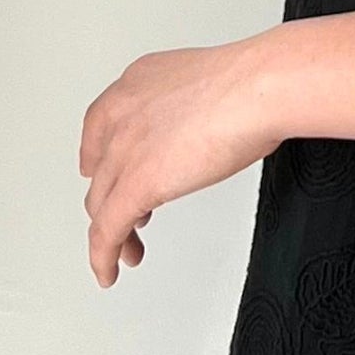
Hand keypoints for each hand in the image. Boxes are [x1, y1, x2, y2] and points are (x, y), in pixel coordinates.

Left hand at [79, 33, 287, 289]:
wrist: (256, 90)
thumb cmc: (251, 84)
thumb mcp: (207, 86)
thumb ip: (191, 110)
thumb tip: (208, 129)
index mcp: (137, 84)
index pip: (99, 127)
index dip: (97, 158)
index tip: (98, 172)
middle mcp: (121, 115)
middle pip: (101, 171)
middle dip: (111, 199)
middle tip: (128, 218)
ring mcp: (123, 150)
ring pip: (100, 204)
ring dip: (112, 232)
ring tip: (129, 251)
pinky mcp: (135, 185)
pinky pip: (108, 231)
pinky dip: (104, 256)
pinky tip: (109, 270)